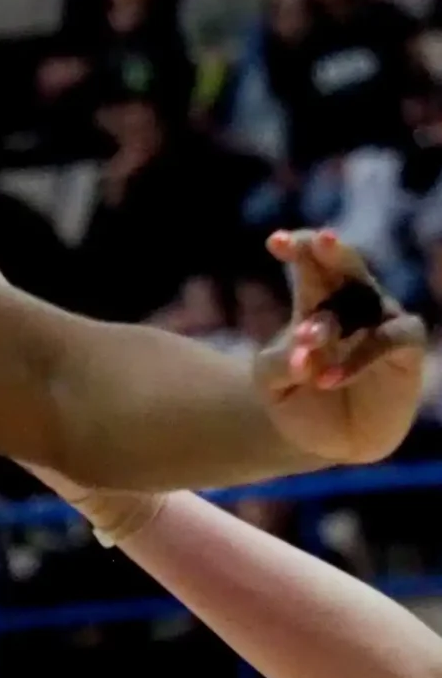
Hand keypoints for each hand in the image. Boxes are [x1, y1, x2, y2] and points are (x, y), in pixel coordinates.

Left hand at [254, 227, 429, 467]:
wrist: (329, 438)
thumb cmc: (298, 397)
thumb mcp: (272, 381)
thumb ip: (278, 363)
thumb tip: (301, 355)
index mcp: (316, 300)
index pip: (309, 266)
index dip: (297, 248)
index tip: (275, 240)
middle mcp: (353, 303)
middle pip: (345, 269)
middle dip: (333, 252)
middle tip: (319, 239)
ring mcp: (382, 321)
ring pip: (362, 307)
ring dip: (330, 322)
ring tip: (305, 340)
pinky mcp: (405, 347)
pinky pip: (386, 341)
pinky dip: (356, 358)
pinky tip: (325, 379)